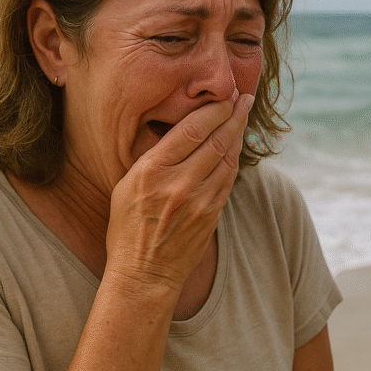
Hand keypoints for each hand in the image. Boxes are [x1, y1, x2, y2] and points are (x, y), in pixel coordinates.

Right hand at [104, 92, 253, 292]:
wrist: (144, 273)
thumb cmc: (128, 228)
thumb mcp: (126, 186)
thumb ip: (151, 159)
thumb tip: (176, 130)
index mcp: (151, 171)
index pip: (191, 129)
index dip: (213, 109)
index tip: (224, 96)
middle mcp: (178, 183)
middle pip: (215, 139)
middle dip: (233, 114)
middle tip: (243, 97)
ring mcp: (199, 200)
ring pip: (227, 157)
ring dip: (238, 133)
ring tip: (244, 114)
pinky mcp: (212, 214)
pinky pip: (229, 179)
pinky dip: (235, 158)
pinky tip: (237, 145)